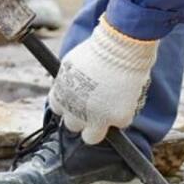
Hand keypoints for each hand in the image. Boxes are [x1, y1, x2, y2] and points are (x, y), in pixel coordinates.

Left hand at [48, 18, 158, 144]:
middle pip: (73, 126)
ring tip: (110, 108)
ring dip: (100, 124)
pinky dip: (123, 113)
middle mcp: (74, 113)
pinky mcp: (118, 119)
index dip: (69, 105)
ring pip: (93, 136)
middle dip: (82, 118)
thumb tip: (69, 90)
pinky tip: (125, 97)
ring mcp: (96, 118)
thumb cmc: (95, 50)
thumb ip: (67, 83)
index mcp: (60, 98)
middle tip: (95, 106)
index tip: (78, 100)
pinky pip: (120, 123)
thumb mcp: (69, 65)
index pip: (59, 110)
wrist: (119, 47)